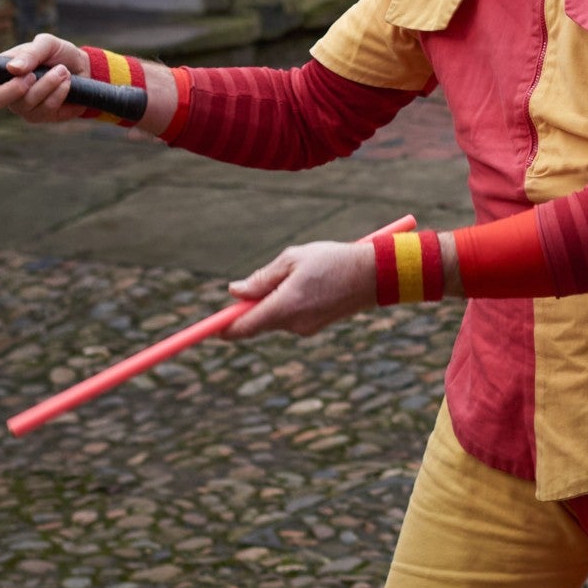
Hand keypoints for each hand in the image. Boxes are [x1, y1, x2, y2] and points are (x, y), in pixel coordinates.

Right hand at [0, 32, 90, 123]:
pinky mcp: (42, 116)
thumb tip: (13, 68)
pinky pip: (45, 108)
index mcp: (2, 70)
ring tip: (62, 71)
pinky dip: (58, 93)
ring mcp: (24, 106)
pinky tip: (67, 84)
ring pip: (25, 103)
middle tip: (32, 75)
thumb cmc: (59, 54)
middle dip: (13, 88)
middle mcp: (8, 90)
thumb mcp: (47, 44)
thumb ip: (31, 53)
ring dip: (47, 84)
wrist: (85, 68)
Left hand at [225, 240, 378, 338]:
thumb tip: (234, 291)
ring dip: (276, 301)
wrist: (375, 274)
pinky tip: (311, 284)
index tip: (212, 326)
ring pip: (275, 318)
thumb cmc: (334, 260)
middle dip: (254, 304)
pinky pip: (291, 318)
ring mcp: (306, 328)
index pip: (243, 327)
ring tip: (301, 274)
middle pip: (258, 322)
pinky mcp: (316, 327)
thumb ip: (261, 278)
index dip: (223, 327)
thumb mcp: (293, 259)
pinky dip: (290, 304)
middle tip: (268, 277)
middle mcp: (293, 324)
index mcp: (284, 306)